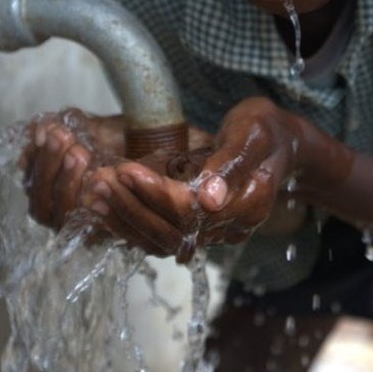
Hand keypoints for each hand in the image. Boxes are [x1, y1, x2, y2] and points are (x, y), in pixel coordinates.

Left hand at [24, 90, 298, 254]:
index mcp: (247, 204)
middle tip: (96, 182)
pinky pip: (159, 236)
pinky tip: (103, 205)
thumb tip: (209, 198)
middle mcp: (230, 228)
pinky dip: (129, 222)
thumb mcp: (255, 133)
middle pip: (171, 231)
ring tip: (91, 193)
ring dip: (123, 219)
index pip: (190, 210)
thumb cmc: (267, 131)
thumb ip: (231, 164)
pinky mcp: (197, 229)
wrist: (281, 146)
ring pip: (161, 240)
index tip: (123, 169)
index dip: (154, 193)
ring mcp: (214, 233)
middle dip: (130, 207)